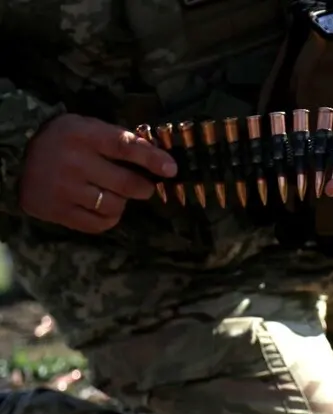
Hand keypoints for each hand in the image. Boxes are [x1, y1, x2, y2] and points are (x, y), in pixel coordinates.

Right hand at [20, 114, 176, 233]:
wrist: (18, 160)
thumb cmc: (65, 141)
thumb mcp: (89, 128)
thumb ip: (121, 139)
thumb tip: (160, 155)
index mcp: (84, 135)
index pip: (125, 147)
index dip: (152, 159)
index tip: (172, 169)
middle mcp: (73, 162)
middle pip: (126, 183)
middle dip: (143, 187)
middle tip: (144, 185)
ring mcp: (64, 189)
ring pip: (115, 206)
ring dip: (122, 202)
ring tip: (112, 193)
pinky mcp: (58, 211)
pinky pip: (100, 224)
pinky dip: (109, 218)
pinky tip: (100, 206)